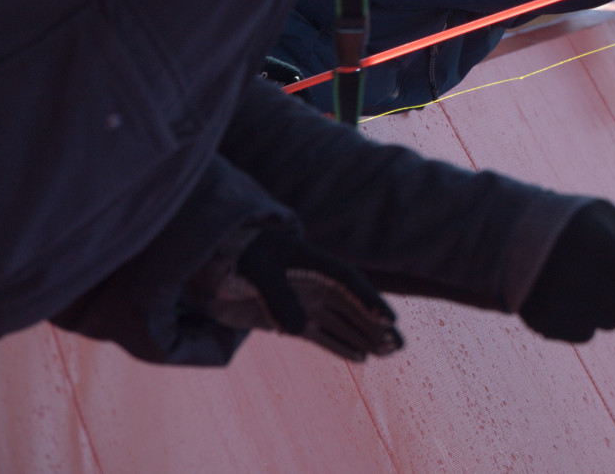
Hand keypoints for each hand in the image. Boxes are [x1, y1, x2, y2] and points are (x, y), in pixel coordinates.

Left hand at [211, 228, 402, 360]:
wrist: (215, 261)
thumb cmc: (240, 256)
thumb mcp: (257, 269)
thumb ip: (277, 296)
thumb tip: (297, 329)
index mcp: (313, 263)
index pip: (348, 281)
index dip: (370, 300)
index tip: (388, 319)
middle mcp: (316, 285)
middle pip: (353, 306)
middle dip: (376, 325)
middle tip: (399, 345)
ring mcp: (306, 304)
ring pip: (342, 323)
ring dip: (365, 338)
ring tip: (389, 353)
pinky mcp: (292, 321)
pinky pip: (322, 336)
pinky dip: (340, 346)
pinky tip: (361, 358)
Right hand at [520, 200, 614, 343]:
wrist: (509, 236)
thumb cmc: (576, 224)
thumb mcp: (612, 221)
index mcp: (603, 247)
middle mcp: (583, 278)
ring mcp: (563, 305)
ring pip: (612, 322)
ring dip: (609, 305)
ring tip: (584, 277)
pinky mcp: (547, 324)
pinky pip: (588, 333)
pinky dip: (586, 317)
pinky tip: (568, 294)